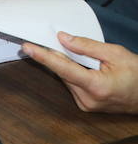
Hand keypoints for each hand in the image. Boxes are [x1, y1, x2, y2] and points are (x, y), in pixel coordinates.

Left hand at [23, 33, 137, 113]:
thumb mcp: (116, 54)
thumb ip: (87, 46)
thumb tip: (63, 38)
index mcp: (97, 87)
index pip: (63, 68)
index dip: (44, 57)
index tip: (28, 47)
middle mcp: (88, 99)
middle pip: (62, 72)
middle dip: (57, 55)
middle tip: (52, 40)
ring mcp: (86, 105)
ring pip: (66, 78)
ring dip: (67, 64)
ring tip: (82, 57)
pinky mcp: (85, 105)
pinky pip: (71, 84)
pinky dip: (72, 73)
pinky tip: (82, 67)